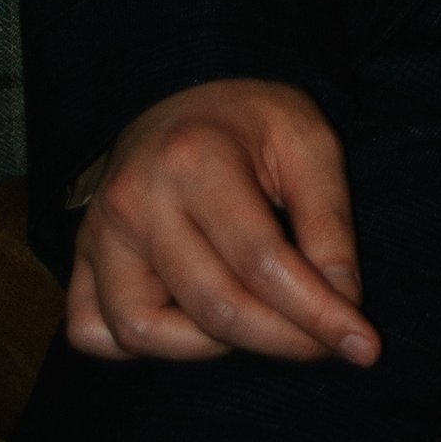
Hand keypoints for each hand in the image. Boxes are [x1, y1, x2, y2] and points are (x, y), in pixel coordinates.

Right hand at [67, 79, 377, 367]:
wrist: (181, 96)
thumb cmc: (251, 121)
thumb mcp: (308, 141)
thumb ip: (329, 218)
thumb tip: (343, 299)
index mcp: (195, 159)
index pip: (262, 262)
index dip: (316, 312)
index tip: (362, 345)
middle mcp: (134, 202)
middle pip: (212, 306)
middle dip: (281, 339)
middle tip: (326, 345)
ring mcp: (96, 238)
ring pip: (145, 333)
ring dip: (210, 346)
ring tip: (255, 314)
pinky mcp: (78, 264)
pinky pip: (97, 335)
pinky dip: (143, 345)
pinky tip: (188, 317)